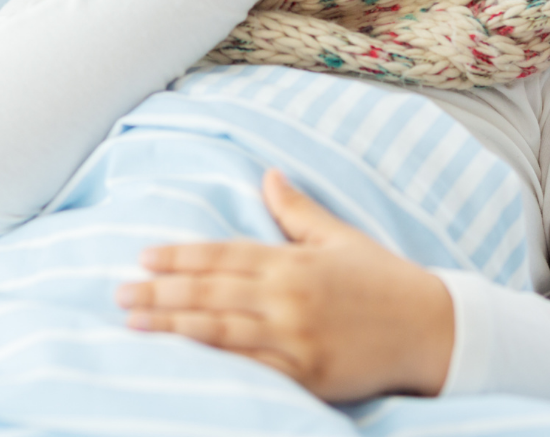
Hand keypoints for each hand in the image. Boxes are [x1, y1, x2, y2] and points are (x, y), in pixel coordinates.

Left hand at [115, 169, 453, 401]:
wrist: (430, 327)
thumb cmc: (382, 279)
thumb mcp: (339, 237)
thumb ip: (297, 209)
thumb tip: (268, 174)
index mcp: (295, 262)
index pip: (225, 255)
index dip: (181, 256)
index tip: (144, 255)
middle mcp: (290, 298)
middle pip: (212, 293)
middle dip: (161, 292)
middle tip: (119, 291)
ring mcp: (296, 339)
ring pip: (221, 331)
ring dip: (172, 327)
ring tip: (133, 322)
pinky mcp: (307, 375)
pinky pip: (251, 371)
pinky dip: (213, 365)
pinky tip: (182, 362)